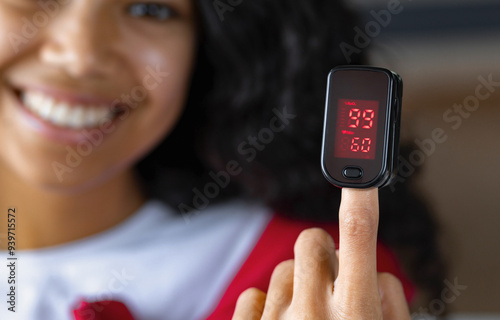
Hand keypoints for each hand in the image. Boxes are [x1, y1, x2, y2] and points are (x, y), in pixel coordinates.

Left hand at [232, 188, 410, 319]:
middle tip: (335, 286)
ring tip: (311, 319)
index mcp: (354, 313)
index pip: (358, 232)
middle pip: (312, 240)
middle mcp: (311, 313)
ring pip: (284, 268)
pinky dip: (269, 305)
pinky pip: (253, 294)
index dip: (359, 195)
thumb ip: (390, 305)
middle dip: (326, 254)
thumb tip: (375, 274)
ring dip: (299, 285)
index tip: (359, 170)